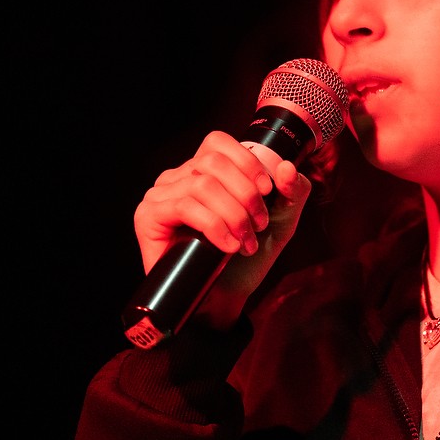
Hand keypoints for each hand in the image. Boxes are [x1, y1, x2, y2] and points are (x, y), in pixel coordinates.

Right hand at [133, 131, 313, 327]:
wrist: (224, 297)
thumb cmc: (247, 255)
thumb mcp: (281, 218)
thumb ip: (292, 190)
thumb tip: (285, 167)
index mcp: (204, 169)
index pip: (218, 142)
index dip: (247, 161)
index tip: (268, 190)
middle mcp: (179, 176)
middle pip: (213, 162)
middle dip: (245, 194)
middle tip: (259, 224)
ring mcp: (160, 194)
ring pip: (202, 185)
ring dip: (233, 214)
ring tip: (246, 242)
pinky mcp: (148, 216)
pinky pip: (184, 207)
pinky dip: (213, 225)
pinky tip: (228, 245)